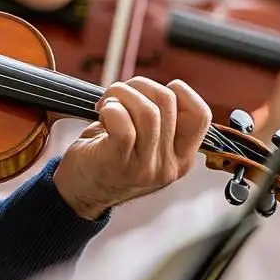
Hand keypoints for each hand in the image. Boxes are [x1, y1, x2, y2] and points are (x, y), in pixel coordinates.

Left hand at [54, 77, 211, 219]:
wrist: (78, 194)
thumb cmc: (111, 158)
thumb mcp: (149, 146)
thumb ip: (163, 123)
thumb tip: (162, 87)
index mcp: (181, 159)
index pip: (201, 116)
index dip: (182, 92)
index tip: (153, 93)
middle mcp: (168, 166)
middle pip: (168, 102)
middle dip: (139, 85)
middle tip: (118, 94)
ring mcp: (145, 168)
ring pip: (147, 111)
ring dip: (123, 94)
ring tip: (108, 101)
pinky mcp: (118, 164)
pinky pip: (123, 124)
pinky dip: (111, 108)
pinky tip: (102, 112)